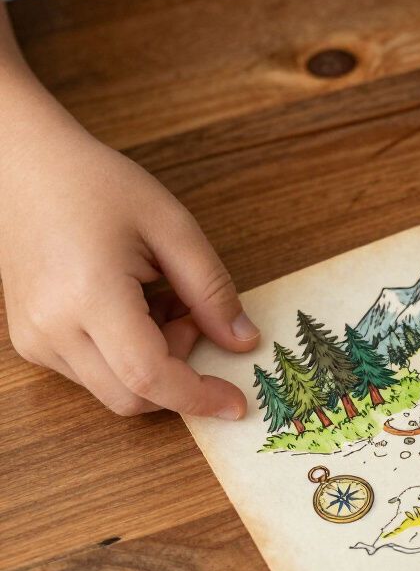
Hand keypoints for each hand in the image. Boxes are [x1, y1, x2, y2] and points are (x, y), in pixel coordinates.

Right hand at [0, 107, 258, 416]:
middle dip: (179, 373)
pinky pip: (92, 374)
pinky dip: (128, 357)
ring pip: (113, 389)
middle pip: (132, 397)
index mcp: (89, 296)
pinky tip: (134, 307)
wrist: (24, 168)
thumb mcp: (172, 227)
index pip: (150, 377)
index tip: (236, 403)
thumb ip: (212, 290)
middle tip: (192, 316)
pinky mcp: (31, 341)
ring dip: (155, 363)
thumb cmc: (97, 186)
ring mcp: (34, 339)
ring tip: (161, 300)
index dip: (198, 397)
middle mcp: (51, 328)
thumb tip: (243, 342)